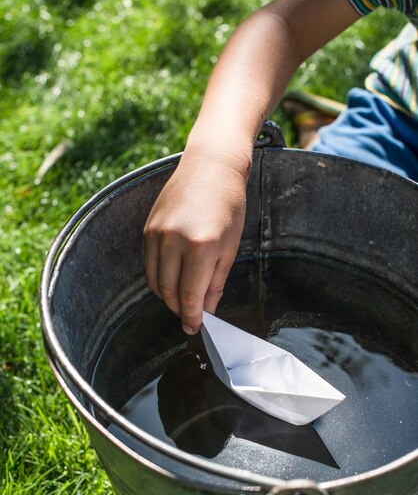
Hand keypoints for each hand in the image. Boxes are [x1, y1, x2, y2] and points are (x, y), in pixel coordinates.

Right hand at [144, 148, 249, 333]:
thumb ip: (216, 282)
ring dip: (167, 297)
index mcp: (201, 247)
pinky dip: (158, 278)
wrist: (211, 166)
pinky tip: (172, 279)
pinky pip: (148, 265)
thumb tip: (207, 310)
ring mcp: (156, 234)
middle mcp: (174, 241)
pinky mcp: (147, 228)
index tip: (195, 329)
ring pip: (155, 282)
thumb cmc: (229, 204)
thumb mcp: (230, 247)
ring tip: (183, 300)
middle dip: (180, 310)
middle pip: (169, 293)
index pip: (191, 297)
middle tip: (191, 317)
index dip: (193, 318)